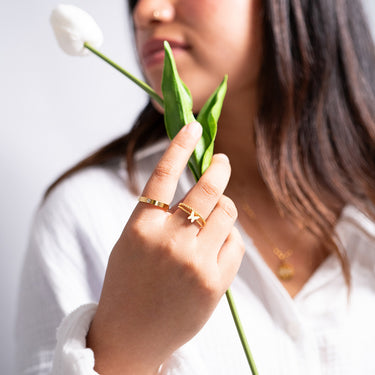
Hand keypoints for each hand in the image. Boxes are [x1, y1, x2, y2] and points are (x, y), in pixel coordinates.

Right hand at [87, 121, 244, 374]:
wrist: (132, 334)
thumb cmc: (129, 283)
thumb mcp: (133, 242)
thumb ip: (158, 215)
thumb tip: (199, 188)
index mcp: (141, 227)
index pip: (163, 174)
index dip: (179, 145)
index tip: (192, 126)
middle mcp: (168, 241)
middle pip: (208, 190)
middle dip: (220, 168)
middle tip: (221, 161)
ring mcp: (194, 262)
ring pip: (227, 213)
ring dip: (225, 207)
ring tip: (215, 215)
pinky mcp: (216, 282)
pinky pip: (236, 243)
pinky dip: (229, 238)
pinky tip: (216, 248)